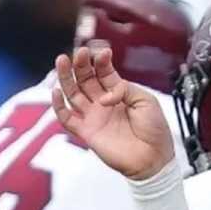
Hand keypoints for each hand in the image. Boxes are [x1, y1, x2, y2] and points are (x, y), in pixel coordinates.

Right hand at [52, 46, 176, 178]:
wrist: (153, 157)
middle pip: (85, 79)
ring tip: (62, 61)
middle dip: (81, 64)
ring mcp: (93, 116)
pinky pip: (67, 118)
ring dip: (66, 77)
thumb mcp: (146, 100)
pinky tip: (56, 92)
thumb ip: (125, 89)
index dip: (101, 61)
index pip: (104, 72)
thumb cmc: (154, 130)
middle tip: (79, 52)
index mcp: (118, 93)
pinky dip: (59, 106)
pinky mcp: (86, 132)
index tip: (103, 52)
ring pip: (73, 94)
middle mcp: (103, 102)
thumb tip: (104, 97)